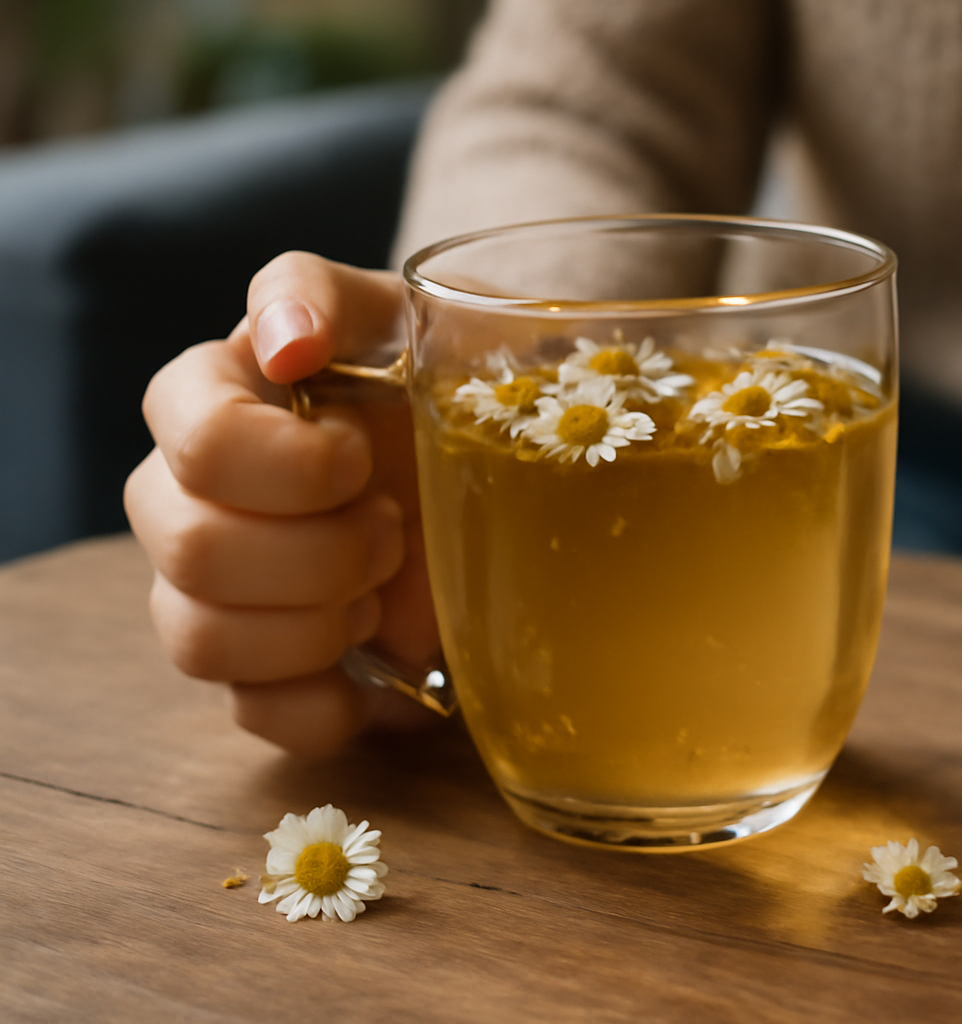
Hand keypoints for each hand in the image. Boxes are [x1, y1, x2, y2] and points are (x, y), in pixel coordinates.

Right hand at [125, 252, 440, 756]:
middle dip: (319, 549)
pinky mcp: (265, 673)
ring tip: (384, 581)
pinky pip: (251, 715)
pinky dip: (327, 703)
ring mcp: (218, 594)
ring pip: (197, 640)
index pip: (193, 437)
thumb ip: (325, 295)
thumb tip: (281, 343)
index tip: (363, 454)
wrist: (500, 472)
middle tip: (394, 526)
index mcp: (215, 402)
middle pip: (188, 549)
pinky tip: (380, 661)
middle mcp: (191, 499)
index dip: (289, 463)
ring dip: (317, 620)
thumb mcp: (406, 313)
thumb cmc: (444, 382)